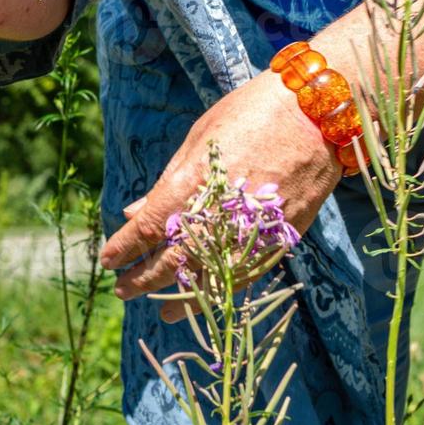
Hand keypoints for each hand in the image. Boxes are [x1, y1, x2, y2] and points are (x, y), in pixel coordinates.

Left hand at [99, 69, 342, 320]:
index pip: (148, 228)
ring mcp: (252, 228)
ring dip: (181, 296)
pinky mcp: (281, 236)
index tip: (107, 260)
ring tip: (161, 311)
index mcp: (193, 183)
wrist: (316, 113)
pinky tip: (208, 299)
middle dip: (143, 279)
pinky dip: (224, 290)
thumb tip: (133, 212)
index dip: (124, 248)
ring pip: (210, 275)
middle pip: (173, 258)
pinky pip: (247, 273)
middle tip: (121, 290)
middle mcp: (219, 213)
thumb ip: (166, 182)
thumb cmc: (250, 114)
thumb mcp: (198, 139)